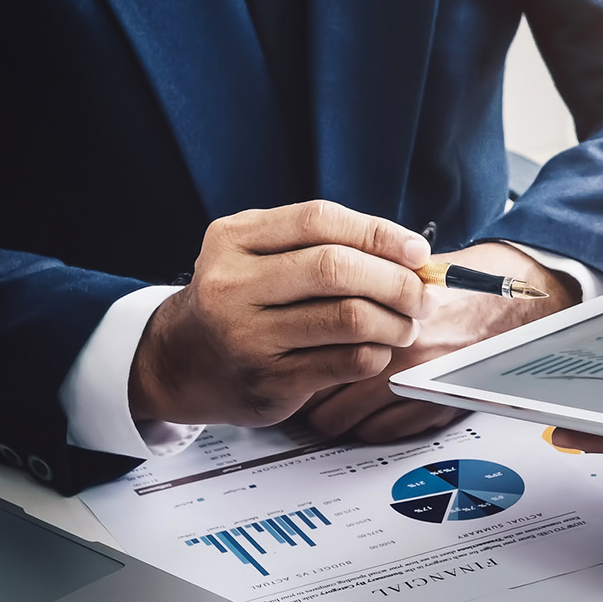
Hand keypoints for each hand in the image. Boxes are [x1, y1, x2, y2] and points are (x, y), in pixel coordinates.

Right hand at [131, 201, 430, 426]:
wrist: (180, 362)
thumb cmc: (241, 302)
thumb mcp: (258, 256)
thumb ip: (321, 245)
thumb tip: (412, 255)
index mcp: (234, 240)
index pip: (319, 220)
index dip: (379, 233)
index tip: (417, 252)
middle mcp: (232, 284)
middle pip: (336, 269)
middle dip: (396, 282)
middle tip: (422, 296)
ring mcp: (248, 336)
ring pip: (349, 319)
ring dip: (394, 322)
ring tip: (405, 325)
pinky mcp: (269, 380)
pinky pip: (347, 362)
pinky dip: (377, 354)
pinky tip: (377, 350)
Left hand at [301, 242, 577, 442]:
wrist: (522, 303)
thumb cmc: (470, 283)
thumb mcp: (408, 270)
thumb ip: (360, 285)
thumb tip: (308, 297)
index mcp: (386, 311)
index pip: (314, 346)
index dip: (292, 355)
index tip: (285, 356)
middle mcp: (400, 351)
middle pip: (319, 390)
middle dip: (304, 391)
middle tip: (297, 388)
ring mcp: (418, 384)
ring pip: (343, 419)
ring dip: (331, 415)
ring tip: (326, 406)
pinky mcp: (437, 407)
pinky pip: (380, 433)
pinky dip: (367, 427)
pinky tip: (365, 414)